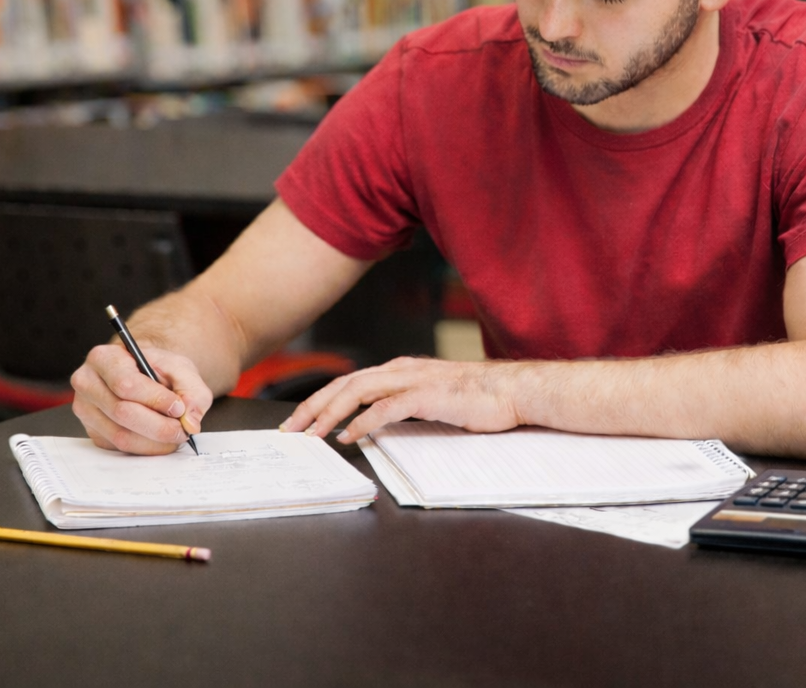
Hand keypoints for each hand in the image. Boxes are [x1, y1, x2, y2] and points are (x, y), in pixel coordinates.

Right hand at [70, 343, 216, 454]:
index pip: (126, 384)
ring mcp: (86, 411)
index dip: (155, 400)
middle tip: (183, 429)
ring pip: (121, 436)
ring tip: (175, 434)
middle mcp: (87, 384)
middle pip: (122, 413)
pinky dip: (146, 448)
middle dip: (158, 426)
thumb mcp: (180, 368)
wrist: (143, 374)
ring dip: (154, 441)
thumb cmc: (157, 369)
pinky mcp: (93, 432)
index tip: (179, 408)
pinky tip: (160, 440)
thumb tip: (190, 422)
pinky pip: (120, 448)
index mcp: (104, 358)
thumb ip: (192, 391)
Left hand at [280, 356, 525, 442]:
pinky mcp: (428, 395)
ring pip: (358, 391)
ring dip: (329, 412)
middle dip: (313, 405)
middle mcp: (402, 370)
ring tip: (311, 433)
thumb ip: (404, 407)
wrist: (515, 391)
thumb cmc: (479, 400)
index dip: (322, 400)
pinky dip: (363, 421)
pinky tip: (349, 435)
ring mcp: (414, 381)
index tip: (301, 421)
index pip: (351, 382)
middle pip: (345, 383)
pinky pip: (386, 408)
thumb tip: (376, 425)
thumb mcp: (433, 401)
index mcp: (401, 370)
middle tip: (290, 429)